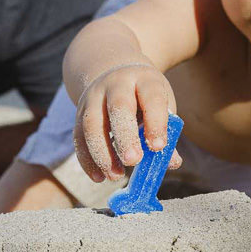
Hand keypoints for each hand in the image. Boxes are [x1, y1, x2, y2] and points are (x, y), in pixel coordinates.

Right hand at [74, 63, 180, 181]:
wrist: (114, 74)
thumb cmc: (145, 98)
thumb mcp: (160, 106)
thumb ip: (166, 133)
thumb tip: (172, 162)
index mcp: (144, 79)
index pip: (151, 97)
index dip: (156, 121)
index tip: (158, 147)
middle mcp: (116, 84)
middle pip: (118, 107)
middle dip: (125, 137)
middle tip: (133, 161)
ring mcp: (94, 97)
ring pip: (92, 124)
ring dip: (102, 153)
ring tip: (116, 176)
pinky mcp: (79, 113)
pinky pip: (79, 137)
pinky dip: (87, 160)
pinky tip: (99, 177)